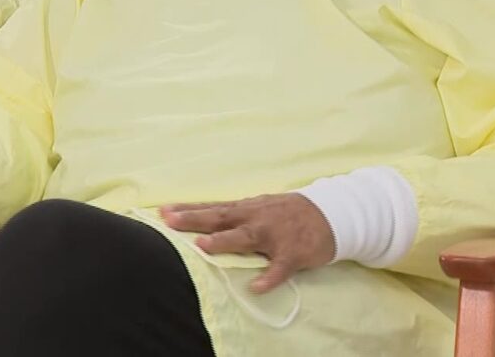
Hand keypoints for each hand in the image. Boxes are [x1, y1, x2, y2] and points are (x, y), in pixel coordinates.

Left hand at [160, 193, 335, 293]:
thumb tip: (204, 221)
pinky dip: (269, 277)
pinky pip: (280, 267)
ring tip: (204, 246)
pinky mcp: (294, 252)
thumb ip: (235, 215)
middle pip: (221, 217)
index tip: (162, 211)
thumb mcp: (259, 208)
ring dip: (225, 241)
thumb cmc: (288, 213)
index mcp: (246, 208)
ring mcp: (275, 234)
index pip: (212, 207)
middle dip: (195, 219)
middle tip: (170, 221)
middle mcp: (256, 217)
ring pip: (247, 237)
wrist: (332, 213)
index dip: (188, 209)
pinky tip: (256, 286)